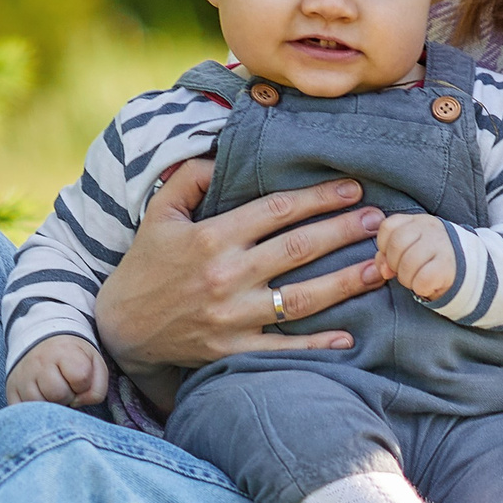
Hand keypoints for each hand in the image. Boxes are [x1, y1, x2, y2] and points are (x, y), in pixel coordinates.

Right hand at [5, 334, 109, 408]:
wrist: (42, 343)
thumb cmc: (73, 358)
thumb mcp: (94, 364)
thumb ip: (97, 388)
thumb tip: (77, 404)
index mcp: (63, 351)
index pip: (79, 378)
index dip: (83, 384)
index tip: (78, 379)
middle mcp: (39, 362)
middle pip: (58, 394)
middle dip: (66, 396)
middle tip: (64, 387)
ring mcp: (22, 376)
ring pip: (40, 405)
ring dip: (50, 404)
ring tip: (52, 393)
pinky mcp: (11, 389)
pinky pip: (22, 411)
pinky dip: (34, 411)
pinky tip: (41, 399)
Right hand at [92, 158, 389, 408]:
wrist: (121, 329)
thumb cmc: (145, 266)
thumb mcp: (159, 214)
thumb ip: (189, 179)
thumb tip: (220, 152)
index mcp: (212, 237)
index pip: (276, 211)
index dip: (318, 197)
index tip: (352, 187)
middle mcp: (226, 276)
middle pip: (298, 249)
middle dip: (344, 232)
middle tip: (381, 221)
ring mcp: (232, 316)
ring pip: (301, 298)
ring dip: (346, 282)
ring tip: (381, 268)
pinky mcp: (233, 350)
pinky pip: (283, 348)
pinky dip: (317, 344)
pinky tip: (350, 337)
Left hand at [375, 213, 456, 300]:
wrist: (468, 269)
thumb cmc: (431, 260)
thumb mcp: (409, 251)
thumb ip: (388, 256)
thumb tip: (384, 270)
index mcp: (417, 221)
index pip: (388, 227)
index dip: (383, 247)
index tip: (394, 258)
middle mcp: (430, 228)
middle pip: (396, 244)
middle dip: (394, 264)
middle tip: (404, 272)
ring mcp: (442, 245)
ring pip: (408, 263)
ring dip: (407, 279)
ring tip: (416, 280)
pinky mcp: (449, 265)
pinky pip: (423, 279)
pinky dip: (420, 287)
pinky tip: (426, 286)